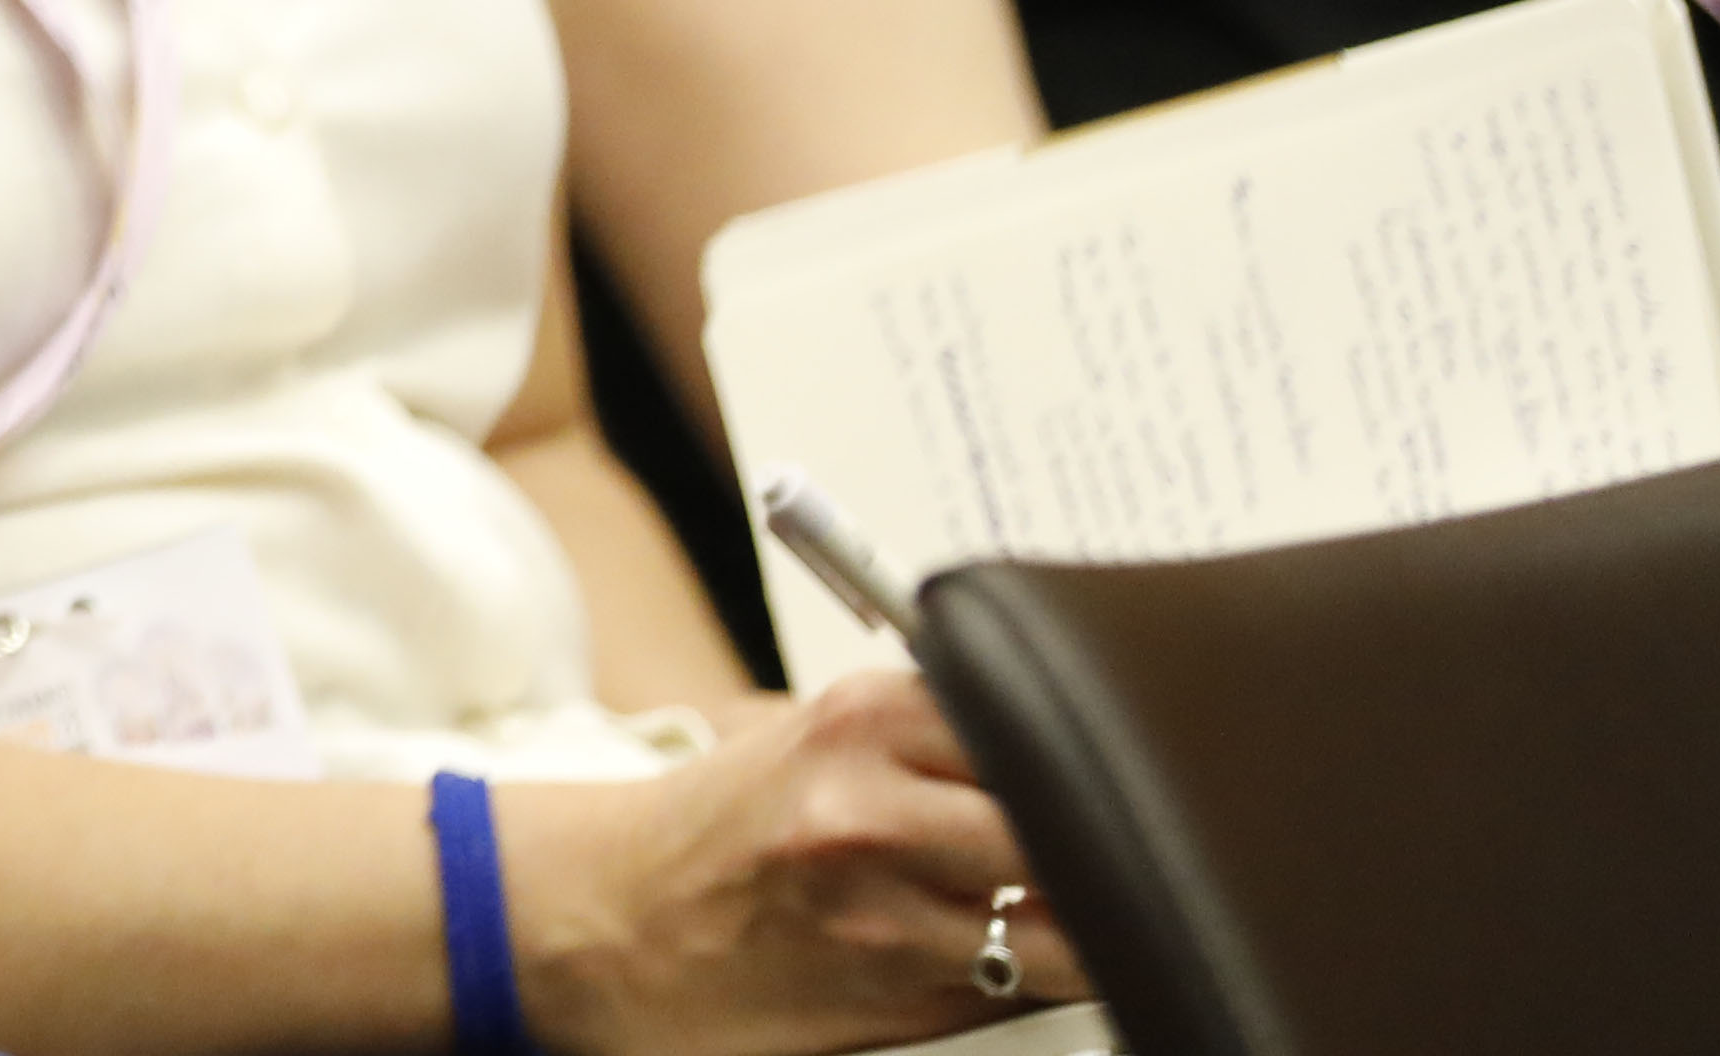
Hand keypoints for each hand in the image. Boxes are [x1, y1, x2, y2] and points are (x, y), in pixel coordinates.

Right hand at [506, 671, 1079, 1053]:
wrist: (604, 923)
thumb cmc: (719, 830)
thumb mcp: (813, 738)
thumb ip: (933, 738)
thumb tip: (1073, 753)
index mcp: (859, 718)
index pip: (1043, 722)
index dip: (1094, 756)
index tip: (1112, 773)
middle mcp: (873, 808)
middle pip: (1067, 824)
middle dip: (1103, 844)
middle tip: (1115, 848)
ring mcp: (887, 913)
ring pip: (1070, 927)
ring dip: (1087, 924)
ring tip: (1078, 911)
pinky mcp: (900, 1001)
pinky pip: (1026, 990)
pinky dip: (1044, 979)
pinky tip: (1022, 959)